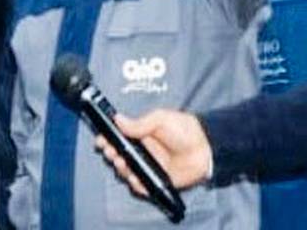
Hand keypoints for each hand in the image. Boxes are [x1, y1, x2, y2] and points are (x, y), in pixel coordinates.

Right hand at [94, 109, 211, 193]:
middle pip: (118, 155)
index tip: (101, 140)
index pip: (117, 138)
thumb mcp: (160, 120)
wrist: (205, 148)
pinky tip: (135, 179)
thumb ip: (139, 123)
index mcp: (139, 135)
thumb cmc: (184, 130)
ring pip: (126, 171)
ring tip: (123, 164)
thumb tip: (117, 119)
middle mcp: (141, 152)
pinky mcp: (156, 181)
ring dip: (121, 169)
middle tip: (112, 152)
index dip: (107, 139)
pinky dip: (135, 185)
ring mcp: (148, 167)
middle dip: (111, 154)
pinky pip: (141, 186)